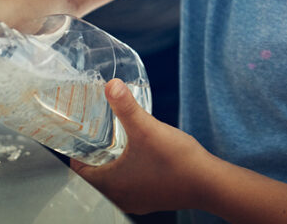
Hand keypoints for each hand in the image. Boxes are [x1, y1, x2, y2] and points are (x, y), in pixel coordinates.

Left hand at [70, 79, 211, 213]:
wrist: (210, 183)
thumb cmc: (177, 161)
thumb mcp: (147, 128)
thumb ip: (126, 106)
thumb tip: (111, 85)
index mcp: (111, 186)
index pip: (79, 169)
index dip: (76, 150)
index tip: (79, 133)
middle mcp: (120, 198)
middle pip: (95, 175)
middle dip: (94, 154)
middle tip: (96, 132)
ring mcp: (137, 201)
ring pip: (114, 180)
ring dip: (112, 162)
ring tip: (115, 140)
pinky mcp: (152, 199)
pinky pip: (131, 185)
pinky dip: (129, 171)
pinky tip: (138, 155)